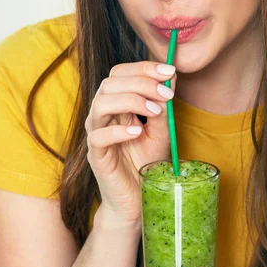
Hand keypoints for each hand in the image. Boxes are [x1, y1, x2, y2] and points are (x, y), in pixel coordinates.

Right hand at [85, 61, 176, 228]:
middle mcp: (104, 115)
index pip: (121, 73)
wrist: (140, 198)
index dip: (143, 68)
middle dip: (141, 82)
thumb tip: (171, 76)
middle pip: (110, 83)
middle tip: (166, 93)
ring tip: (155, 112)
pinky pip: (98, 137)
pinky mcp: (96, 155)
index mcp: (117, 104)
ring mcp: (97, 134)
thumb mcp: (161, 130)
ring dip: (131, 101)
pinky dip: (118, 131)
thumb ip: (163, 105)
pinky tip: (138, 132)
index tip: (169, 70)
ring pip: (100, 104)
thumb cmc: (148, 163)